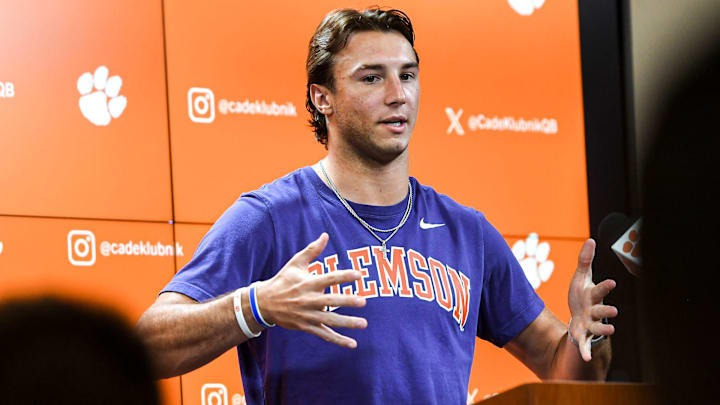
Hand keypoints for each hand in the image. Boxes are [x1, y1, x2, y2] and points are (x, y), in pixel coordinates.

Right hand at [255, 233, 366, 347]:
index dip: (344, 276)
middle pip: (331, 301)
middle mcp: (308, 299)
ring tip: (364, 324)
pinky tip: (352, 344)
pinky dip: (338, 340)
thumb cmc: (283, 280)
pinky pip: (324, 334)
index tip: (359, 275)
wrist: (264, 303)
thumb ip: (312, 250)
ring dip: (347, 323)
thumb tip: (325, 235)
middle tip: (363, 301)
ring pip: (330, 320)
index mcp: (308, 283)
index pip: (329, 278)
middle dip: (347, 301)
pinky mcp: (306, 326)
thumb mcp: (295, 263)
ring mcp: (307, 315)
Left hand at [568, 239, 617, 360]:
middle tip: (614, 311)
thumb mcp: (581, 277)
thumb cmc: (582, 294)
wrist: (578, 314)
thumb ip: (585, 260)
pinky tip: (586, 359)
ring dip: (604, 329)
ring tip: (611, 330)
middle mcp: (594, 310)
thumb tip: (590, 240)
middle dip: (607, 310)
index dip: (605, 286)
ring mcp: (590, 324)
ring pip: (598, 327)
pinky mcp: (584, 336)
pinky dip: (586, 352)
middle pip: (602, 310)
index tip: (612, 282)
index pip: (600, 289)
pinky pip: (586, 345)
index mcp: (593, 295)